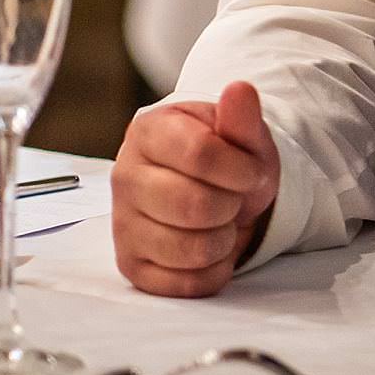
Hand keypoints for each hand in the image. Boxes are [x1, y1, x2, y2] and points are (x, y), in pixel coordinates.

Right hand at [111, 81, 280, 297]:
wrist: (217, 190)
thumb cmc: (228, 158)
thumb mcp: (242, 133)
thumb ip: (242, 117)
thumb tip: (239, 90)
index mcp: (148, 132)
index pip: (199, 154)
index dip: (240, 170)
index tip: (252, 171)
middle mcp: (124, 176)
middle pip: (193, 205)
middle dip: (231, 205)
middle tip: (233, 199)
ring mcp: (122, 224)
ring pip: (189, 249)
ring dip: (224, 240)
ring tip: (221, 222)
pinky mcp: (131, 265)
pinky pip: (183, 285)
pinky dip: (214, 271)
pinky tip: (212, 249)